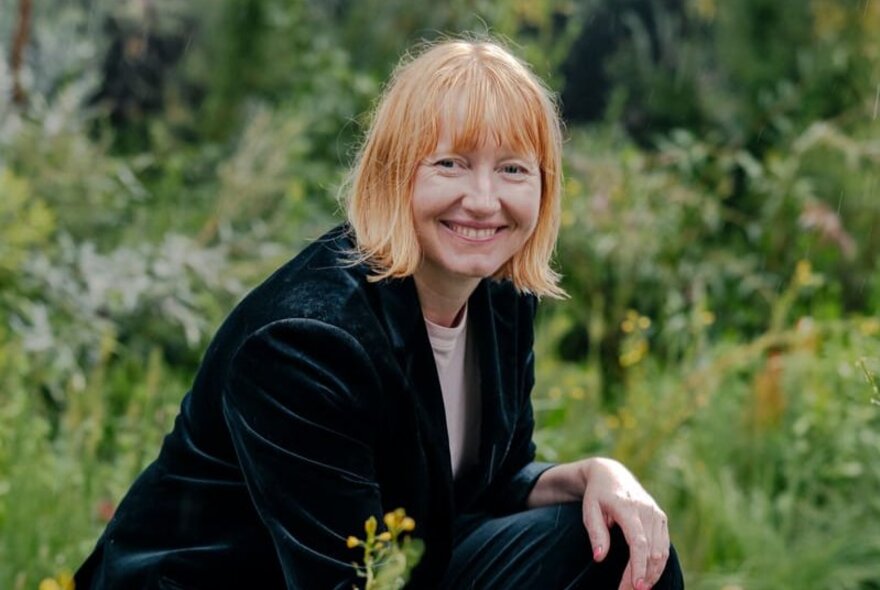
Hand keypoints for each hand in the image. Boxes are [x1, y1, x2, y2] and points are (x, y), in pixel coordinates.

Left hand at [582, 458, 668, 589]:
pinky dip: (658, 564)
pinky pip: (664, 546)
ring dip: (653, 574)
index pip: (638, 541)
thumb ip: (596, 533)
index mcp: (627, 507)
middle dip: (643, 576)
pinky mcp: (661, 518)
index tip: (635, 586)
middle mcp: (647, 510)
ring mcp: (657, 514)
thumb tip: (599, 558)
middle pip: (651, 551)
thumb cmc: (597, 495)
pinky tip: (648, 578)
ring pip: (661, 551)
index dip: (638, 566)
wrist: (611, 473)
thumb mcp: (589, 510)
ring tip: (637, 589)